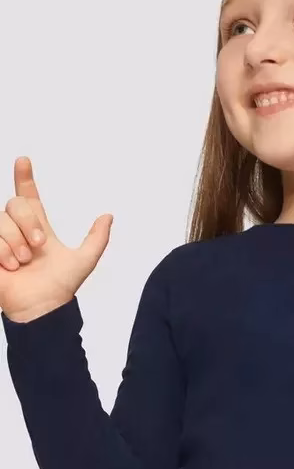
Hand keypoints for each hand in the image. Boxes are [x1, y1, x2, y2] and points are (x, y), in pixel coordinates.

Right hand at [0, 156, 112, 321]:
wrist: (42, 308)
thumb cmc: (59, 287)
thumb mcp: (84, 259)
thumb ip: (97, 238)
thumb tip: (108, 216)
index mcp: (37, 227)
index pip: (28, 196)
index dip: (24, 177)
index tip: (24, 160)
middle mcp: (16, 230)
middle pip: (15, 204)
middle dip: (28, 224)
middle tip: (38, 247)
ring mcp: (0, 240)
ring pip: (1, 221)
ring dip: (16, 243)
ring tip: (23, 263)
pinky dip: (3, 252)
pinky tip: (10, 266)